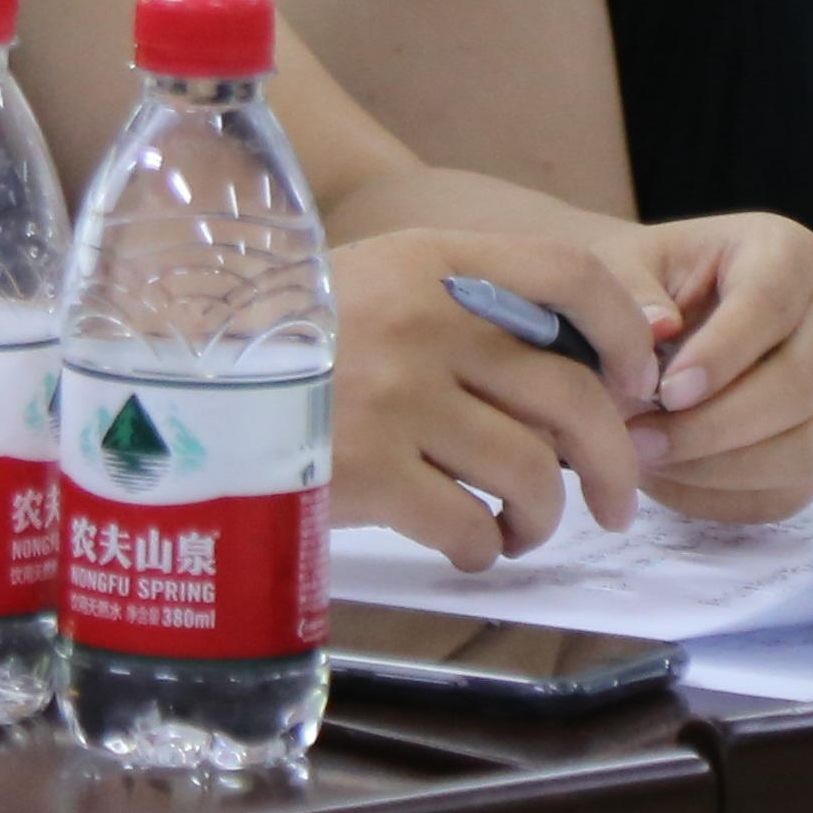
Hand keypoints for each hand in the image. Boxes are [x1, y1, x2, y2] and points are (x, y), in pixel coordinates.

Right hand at [325, 227, 667, 569]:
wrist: (179, 387)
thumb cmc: (292, 347)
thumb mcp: (376, 289)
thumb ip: (472, 311)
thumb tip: (602, 368)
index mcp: (430, 263)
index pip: (567, 273)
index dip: (622, 332)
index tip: (634, 384)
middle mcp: (423, 322)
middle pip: (573, 398)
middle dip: (614, 464)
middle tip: (614, 503)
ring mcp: (395, 397)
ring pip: (533, 473)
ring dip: (544, 518)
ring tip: (522, 530)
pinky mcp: (368, 472)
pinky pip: (472, 526)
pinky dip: (486, 550)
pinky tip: (468, 547)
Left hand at [590, 208, 812, 524]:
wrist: (647, 318)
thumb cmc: (634, 285)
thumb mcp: (617, 264)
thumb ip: (629, 291)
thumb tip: (658, 328)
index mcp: (785, 254)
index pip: (769, 304)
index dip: (722, 355)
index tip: (668, 391)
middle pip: (800, 385)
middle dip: (717, 426)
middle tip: (639, 442)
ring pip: (806, 447)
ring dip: (720, 468)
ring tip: (643, 460)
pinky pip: (792, 488)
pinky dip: (727, 497)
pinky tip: (667, 481)